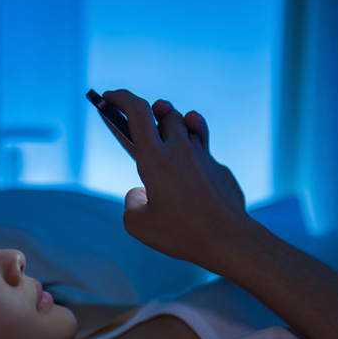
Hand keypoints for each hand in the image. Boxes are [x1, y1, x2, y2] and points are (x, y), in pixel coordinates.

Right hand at [101, 90, 249, 268]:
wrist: (229, 240)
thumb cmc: (184, 233)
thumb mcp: (138, 224)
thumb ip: (131, 201)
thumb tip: (141, 193)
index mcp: (155, 159)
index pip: (137, 111)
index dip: (119, 98)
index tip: (108, 97)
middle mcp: (180, 150)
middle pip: (166, 114)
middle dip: (150, 113)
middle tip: (140, 127)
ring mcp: (203, 157)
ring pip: (187, 125)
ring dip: (173, 126)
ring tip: (166, 138)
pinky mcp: (219, 169)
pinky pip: (204, 148)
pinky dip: (192, 146)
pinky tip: (190, 160)